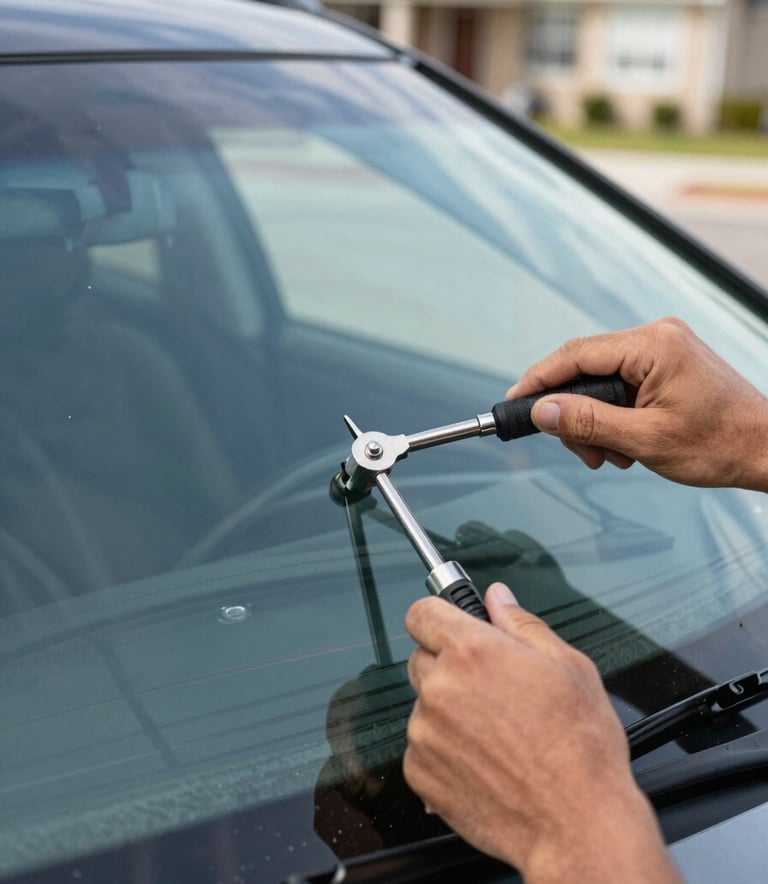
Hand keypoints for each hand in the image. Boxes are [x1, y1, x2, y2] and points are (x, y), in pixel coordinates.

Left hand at [404, 584, 680, 883]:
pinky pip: (422, 747)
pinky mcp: (420, 772)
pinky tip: (485, 762)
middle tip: (492, 690)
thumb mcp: (568, 666)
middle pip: (422, 659)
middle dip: (449, 666)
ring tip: (497, 735)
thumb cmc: (580, 747)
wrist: (577, 824)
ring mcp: (425, 732)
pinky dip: (445, 751)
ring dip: (448, 712)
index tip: (451, 627)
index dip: (438, 617)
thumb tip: (498, 597)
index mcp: (473, 651)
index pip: (422, 613)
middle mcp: (440, 687)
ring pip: (424, 705)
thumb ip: (522, 623)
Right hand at [507, 317, 767, 490]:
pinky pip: (621, 384)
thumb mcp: (645, 439)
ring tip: (613, 455)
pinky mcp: (666, 362)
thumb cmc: (720, 444)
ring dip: (595, 422)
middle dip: (575, 414)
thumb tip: (543, 411)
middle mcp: (656, 337)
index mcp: (653, 346)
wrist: (766, 448)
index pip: (575, 354)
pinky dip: (614, 415)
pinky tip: (626, 444)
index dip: (539, 380)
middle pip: (585, 369)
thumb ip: (588, 422)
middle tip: (584, 453)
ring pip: (600, 381)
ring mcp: (663, 348)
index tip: (515, 402)